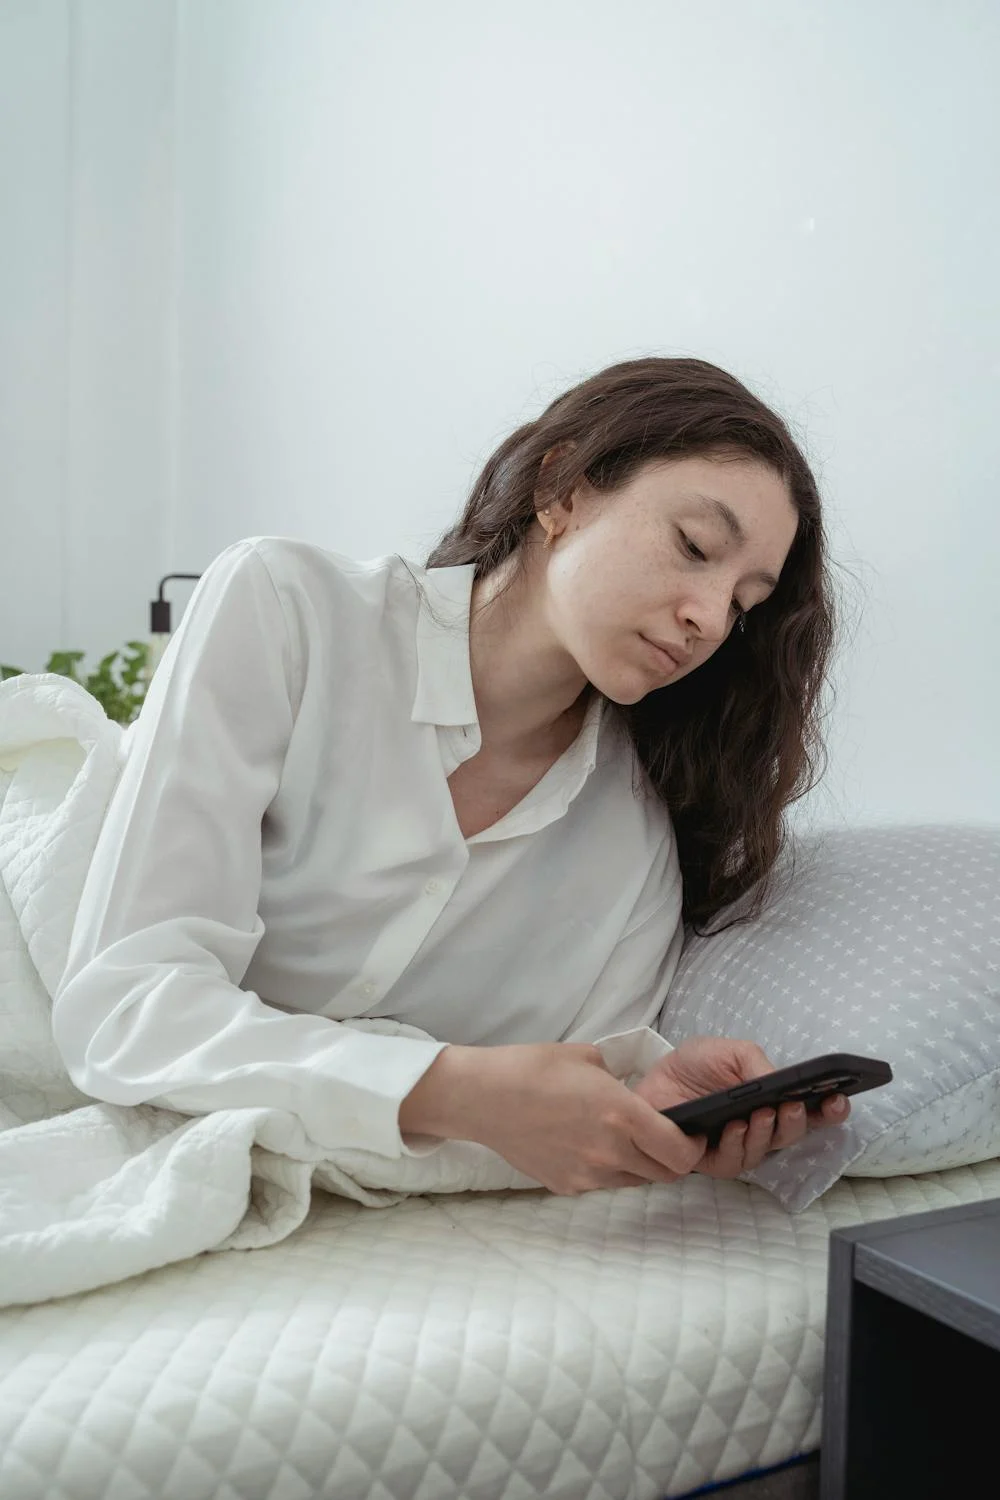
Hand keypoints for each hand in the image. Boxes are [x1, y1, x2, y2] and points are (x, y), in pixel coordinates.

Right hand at [398, 1041, 708, 1194]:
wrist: (483, 1097)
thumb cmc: (533, 1068)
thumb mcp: (588, 1058)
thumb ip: (619, 1080)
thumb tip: (630, 1093)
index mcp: (622, 1114)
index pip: (679, 1152)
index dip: (694, 1147)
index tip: (692, 1135)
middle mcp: (610, 1151)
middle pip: (665, 1175)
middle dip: (672, 1159)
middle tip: (664, 1139)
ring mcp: (587, 1174)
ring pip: (634, 1182)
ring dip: (639, 1166)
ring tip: (622, 1140)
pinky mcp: (566, 1186)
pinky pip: (601, 1184)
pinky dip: (606, 1170)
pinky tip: (586, 1145)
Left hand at [631, 1035, 850, 1178]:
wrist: (654, 1078)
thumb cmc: (695, 1066)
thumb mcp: (730, 1053)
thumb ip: (757, 1064)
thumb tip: (781, 1082)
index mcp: (772, 1100)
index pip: (810, 1112)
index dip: (829, 1111)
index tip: (839, 1101)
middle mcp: (760, 1128)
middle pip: (791, 1135)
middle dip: (798, 1123)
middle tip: (793, 1107)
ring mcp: (737, 1146)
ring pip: (764, 1152)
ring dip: (766, 1133)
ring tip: (762, 1113)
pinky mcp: (710, 1160)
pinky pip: (732, 1163)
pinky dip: (737, 1145)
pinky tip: (735, 1126)